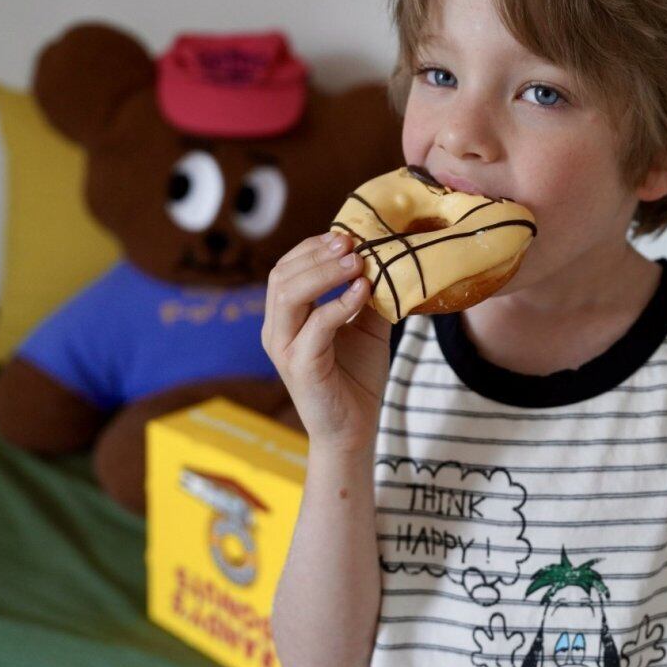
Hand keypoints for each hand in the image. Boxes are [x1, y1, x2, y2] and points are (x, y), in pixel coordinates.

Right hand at [262, 231, 389, 452]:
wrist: (354, 430)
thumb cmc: (356, 378)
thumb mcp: (368, 327)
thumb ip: (370, 295)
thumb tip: (389, 258)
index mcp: (286, 318)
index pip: (286, 269)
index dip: (312, 247)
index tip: (346, 235)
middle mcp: (277, 331)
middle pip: (282, 275)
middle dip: (317, 254)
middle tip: (352, 243)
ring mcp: (284, 349)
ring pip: (288, 295)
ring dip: (325, 273)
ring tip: (358, 263)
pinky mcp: (299, 367)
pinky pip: (315, 326)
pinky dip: (340, 304)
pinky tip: (363, 293)